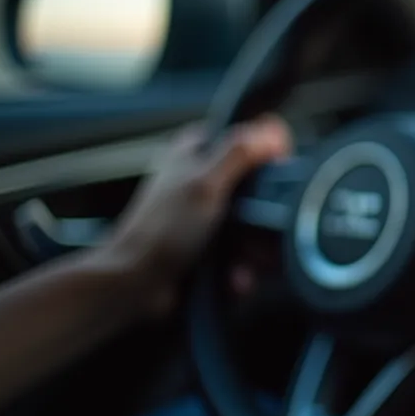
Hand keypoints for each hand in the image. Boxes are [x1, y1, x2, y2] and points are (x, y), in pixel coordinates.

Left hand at [108, 115, 291, 313]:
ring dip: (255, 247)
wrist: (135, 285)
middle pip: (258, 183)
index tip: (279, 175)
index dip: (268, 154)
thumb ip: (239, 154)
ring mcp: (208, 212)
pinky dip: (243, 265)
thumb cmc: (163, 230)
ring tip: (244, 264)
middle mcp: (202, 177)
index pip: (246, 137)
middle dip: (266, 213)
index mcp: (196, 150)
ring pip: (256, 221)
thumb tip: (273, 130)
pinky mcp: (212, 244)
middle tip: (265, 229)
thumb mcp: (204, 184)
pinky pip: (244, 249)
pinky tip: (235, 278)